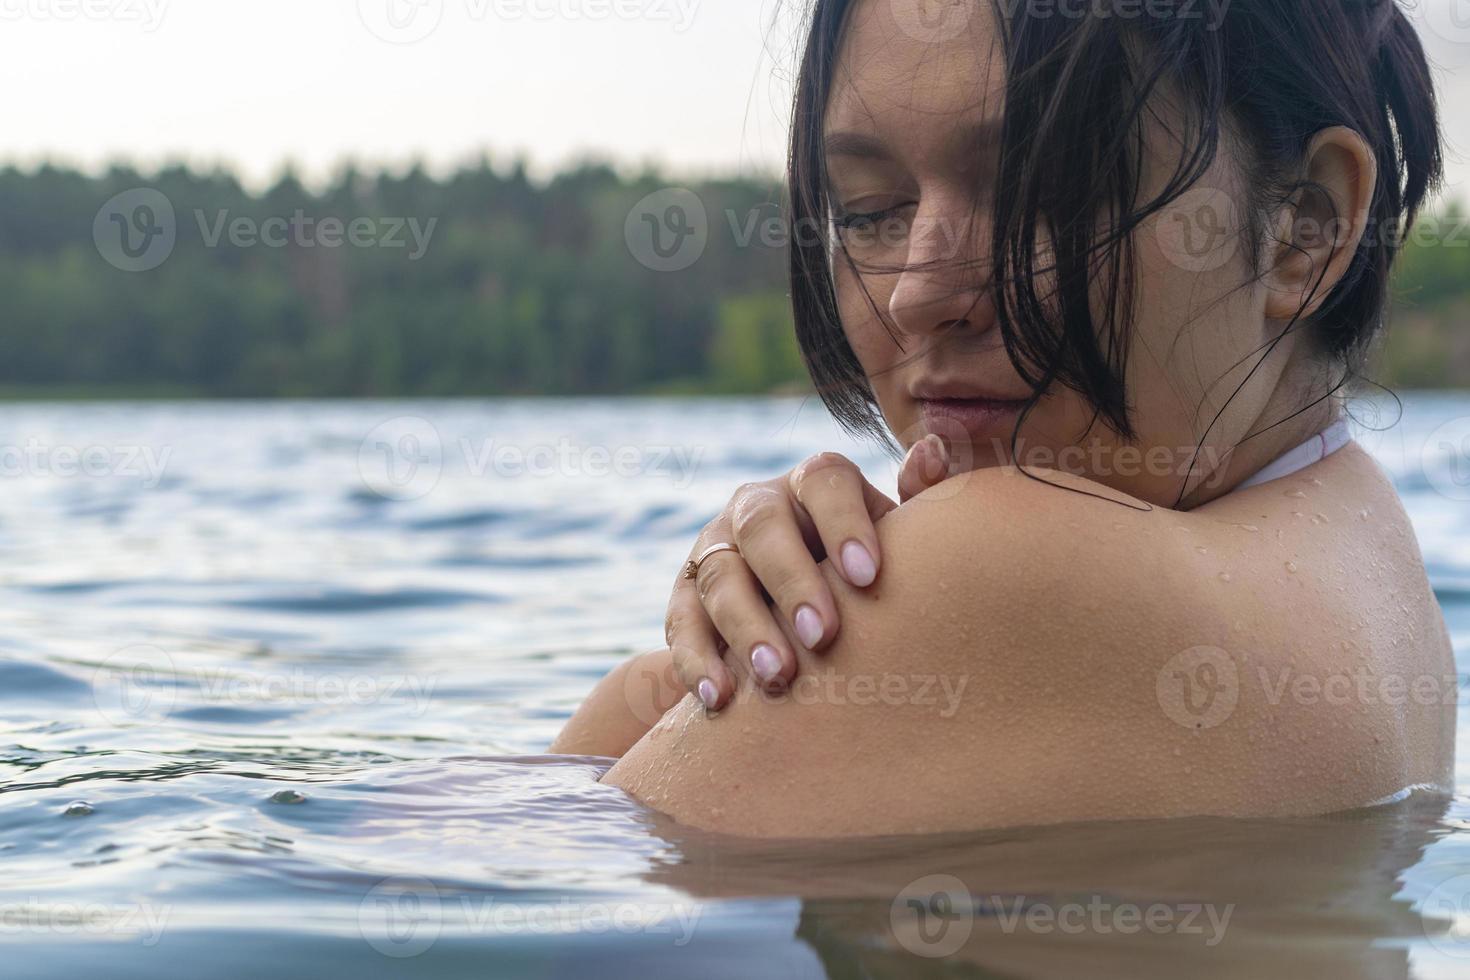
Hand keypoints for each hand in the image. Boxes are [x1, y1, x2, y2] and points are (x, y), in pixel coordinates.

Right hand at [665, 434, 951, 709]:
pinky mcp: (684, 595)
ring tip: (777, 677)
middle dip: (791, 581)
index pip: (824, 482)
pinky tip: (722, 697)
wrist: (800, 605)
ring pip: (718, 575)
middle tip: (821, 636)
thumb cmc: (866, 568)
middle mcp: (757, 506)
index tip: (868, 578)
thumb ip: (918, 499)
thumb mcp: (896, 534)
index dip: (844, 524)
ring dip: (745, 626)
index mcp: (814, 483)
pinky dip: (696, 659)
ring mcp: (714, 547)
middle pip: (762, 527)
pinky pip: (681, 622)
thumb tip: (933, 451)